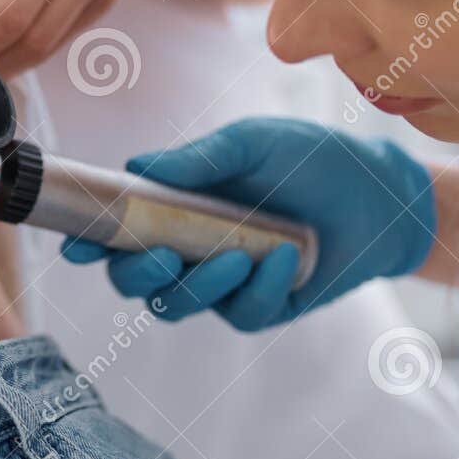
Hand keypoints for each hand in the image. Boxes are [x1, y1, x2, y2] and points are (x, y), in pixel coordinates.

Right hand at [61, 118, 436, 330]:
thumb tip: (136, 165)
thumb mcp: (252, 143)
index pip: (114, 230)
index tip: (77, 247)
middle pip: (131, 281)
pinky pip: (240, 314)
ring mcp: (220, 283)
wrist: (381, 192)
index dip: (87, 242)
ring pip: (176, 307)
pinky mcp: (259, 307)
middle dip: (137, 274)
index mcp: (171, 205)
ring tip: (239, 256)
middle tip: (162, 256)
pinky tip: (284, 259)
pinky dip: (259, 289)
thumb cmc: (309, 158)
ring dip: (200, 287)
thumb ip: (197, 159)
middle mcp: (186, 247)